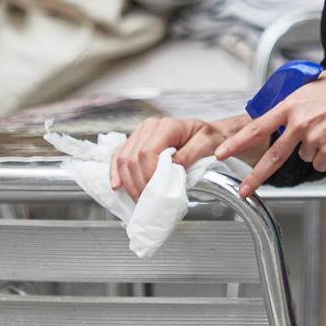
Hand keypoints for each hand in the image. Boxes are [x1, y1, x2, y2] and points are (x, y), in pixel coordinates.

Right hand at [110, 115, 251, 199]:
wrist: (207, 134)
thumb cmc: (209, 137)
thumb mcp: (207, 143)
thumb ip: (190, 154)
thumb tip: (173, 166)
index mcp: (166, 125)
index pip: (148, 152)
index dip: (148, 174)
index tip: (156, 192)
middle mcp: (149, 127)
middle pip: (133, 157)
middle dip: (138, 182)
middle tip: (147, 200)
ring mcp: (140, 134)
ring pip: (123, 158)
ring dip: (127, 181)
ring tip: (138, 198)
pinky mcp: (135, 142)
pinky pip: (118, 155)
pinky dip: (116, 171)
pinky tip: (117, 185)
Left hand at [215, 70, 325, 197]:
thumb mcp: (313, 85)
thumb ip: (295, 98)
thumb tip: (285, 106)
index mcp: (290, 106)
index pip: (256, 127)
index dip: (236, 142)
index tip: (222, 152)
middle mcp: (299, 123)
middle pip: (272, 156)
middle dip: (255, 176)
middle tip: (243, 189)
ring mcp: (315, 138)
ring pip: (304, 156)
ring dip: (312, 150)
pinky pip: (322, 163)